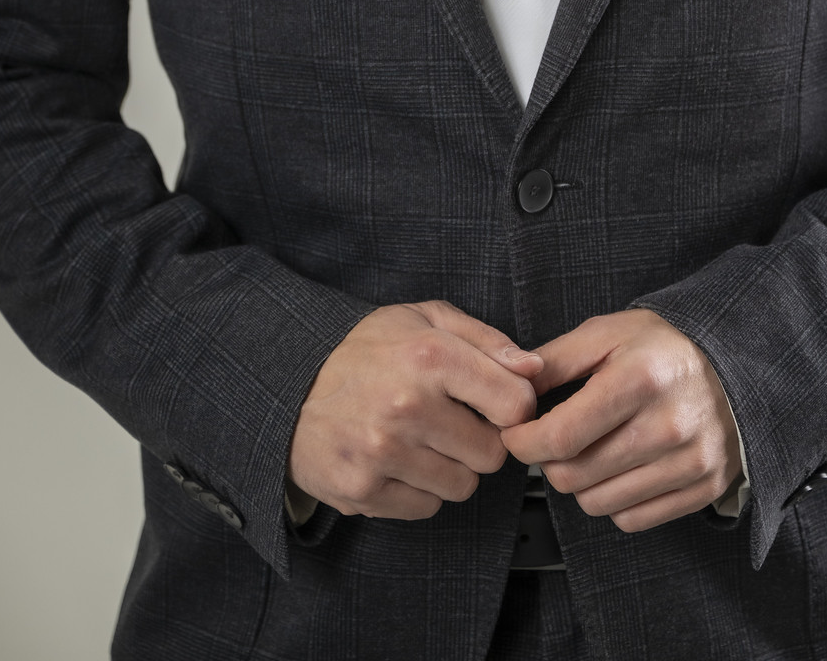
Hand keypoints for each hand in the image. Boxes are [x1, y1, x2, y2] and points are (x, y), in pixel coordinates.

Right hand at [288, 300, 542, 520]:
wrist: (290, 383)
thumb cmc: (366, 349)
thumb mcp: (425, 318)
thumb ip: (487, 340)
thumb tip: (535, 369)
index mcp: (429, 356)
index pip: (516, 404)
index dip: (513, 406)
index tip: (496, 403)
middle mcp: (407, 406)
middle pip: (492, 453)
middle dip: (480, 439)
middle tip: (451, 421)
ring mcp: (383, 453)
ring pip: (463, 486)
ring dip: (451, 467)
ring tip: (422, 440)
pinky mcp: (363, 491)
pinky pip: (427, 508)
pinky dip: (420, 489)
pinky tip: (399, 461)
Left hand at [501, 309, 740, 531]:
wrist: (734, 366)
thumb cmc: (663, 348)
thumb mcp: (608, 333)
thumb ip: (556, 359)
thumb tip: (513, 387)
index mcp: (639, 379)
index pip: (561, 436)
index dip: (524, 443)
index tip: (516, 435)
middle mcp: (668, 425)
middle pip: (575, 476)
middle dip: (549, 461)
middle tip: (553, 440)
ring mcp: (690, 462)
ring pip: (598, 504)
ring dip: (580, 483)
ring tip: (589, 451)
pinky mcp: (704, 488)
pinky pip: (632, 520)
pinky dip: (614, 501)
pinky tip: (619, 469)